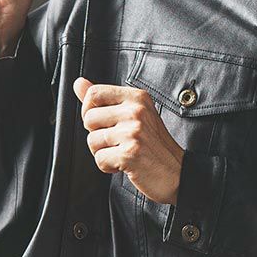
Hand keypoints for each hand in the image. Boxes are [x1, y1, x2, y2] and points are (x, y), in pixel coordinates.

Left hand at [74, 77, 184, 205]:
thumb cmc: (154, 146)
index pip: (94, 93)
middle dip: (96, 135)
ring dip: (103, 153)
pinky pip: (100, 159)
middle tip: (117, 142)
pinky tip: (125, 165)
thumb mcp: (134, 114)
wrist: (177, 173)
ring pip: (92, 141)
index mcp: (137, 98)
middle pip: (89, 118)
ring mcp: (133, 132)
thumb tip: (78, 83)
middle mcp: (136, 111)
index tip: (103, 123)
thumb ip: (105, 99)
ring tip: (122, 153)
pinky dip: (108, 167)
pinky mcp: (129, 154)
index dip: (89, 111)